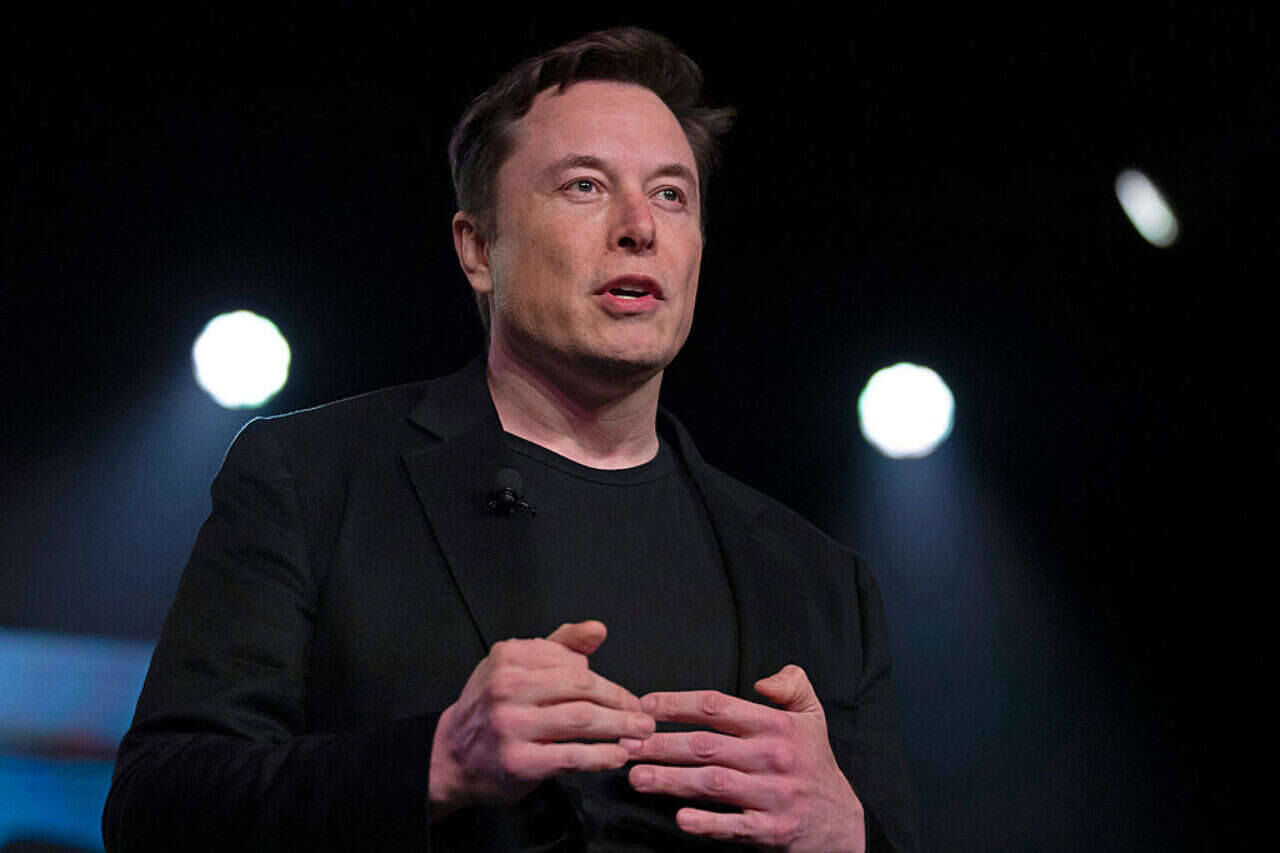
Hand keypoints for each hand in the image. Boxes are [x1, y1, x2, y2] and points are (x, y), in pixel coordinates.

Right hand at [428, 620, 654, 817]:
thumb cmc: (490, 709)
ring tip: (640, 732)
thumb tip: (597, 629)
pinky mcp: (519, 761)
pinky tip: (617, 755)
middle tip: (643, 714)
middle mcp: (507, 687)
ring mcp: (511, 725)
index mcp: (509, 658)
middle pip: (581, 688)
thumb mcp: (515, 667)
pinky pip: (572, 755)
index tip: (626, 696)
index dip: (606, 681)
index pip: (573, 662)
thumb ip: (559, 646)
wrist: (450, 756)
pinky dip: (601, 756)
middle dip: (620, 701)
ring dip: (619, 726)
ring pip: (581, 719)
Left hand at [623, 665, 864, 851]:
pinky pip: (735, 826)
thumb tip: (762, 680)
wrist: (841, 820)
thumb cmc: (815, 762)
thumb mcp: (813, 713)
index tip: (645, 706)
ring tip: (636, 777)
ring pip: (712, 784)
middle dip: (661, 744)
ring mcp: (771, 794)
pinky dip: (708, 824)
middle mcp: (771, 757)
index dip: (677, 704)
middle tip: (626, 745)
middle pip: (705, 746)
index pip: (716, 707)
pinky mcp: (771, 829)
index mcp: (775, 726)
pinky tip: (681, 818)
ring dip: (671, 780)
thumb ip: (791, 684)